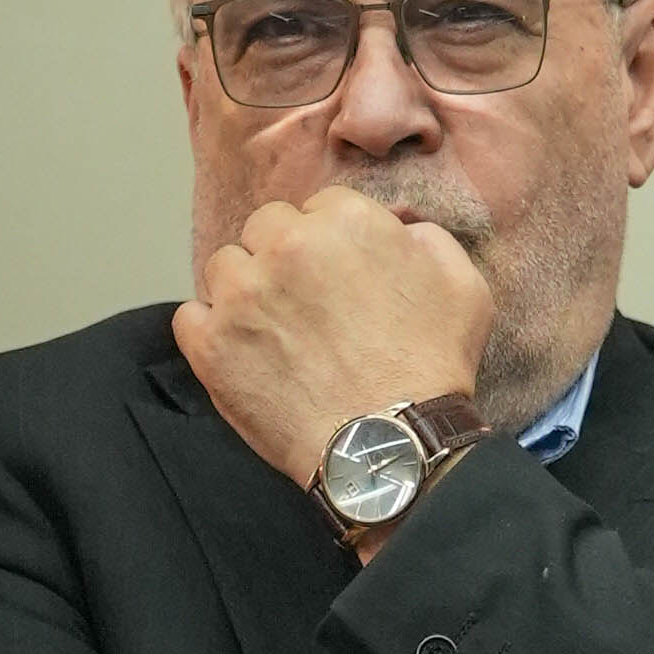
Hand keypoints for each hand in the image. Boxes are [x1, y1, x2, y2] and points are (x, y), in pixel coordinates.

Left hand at [174, 187, 493, 493]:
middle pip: (265, 227)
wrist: (391, 445)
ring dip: (244, 290)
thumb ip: (427, 238)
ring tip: (272, 331)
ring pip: (224, 266)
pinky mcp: (211, 344)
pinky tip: (242, 353)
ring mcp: (243, 294)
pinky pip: (190, 316)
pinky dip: (210, 331)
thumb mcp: (463, 284)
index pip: (318, 207)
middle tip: (304, 303)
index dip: (329, 243)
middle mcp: (288, 244)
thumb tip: (399, 229)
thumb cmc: (431, 367)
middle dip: (282, 256)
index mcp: (346, 219)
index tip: (337, 276)